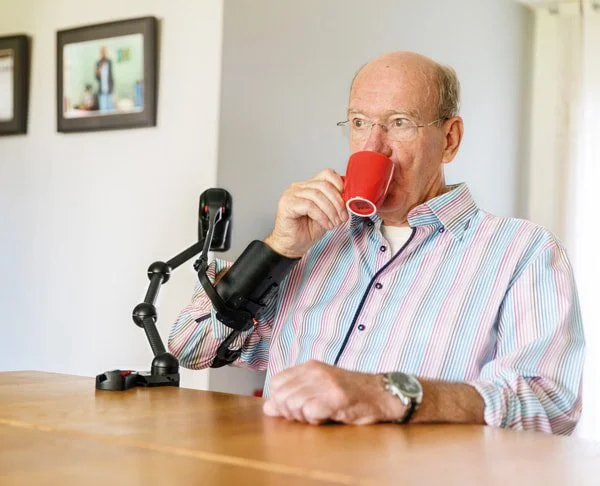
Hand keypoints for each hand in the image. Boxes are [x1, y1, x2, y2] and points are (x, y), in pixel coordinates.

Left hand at [262, 360, 405, 424]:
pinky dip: (315, 419)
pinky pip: (310, 412)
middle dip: (290, 412)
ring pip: (293, 404)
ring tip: (318, 414)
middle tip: (307, 414)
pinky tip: (326, 417)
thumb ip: (294, 395)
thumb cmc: (351, 393)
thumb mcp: (319, 389)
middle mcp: (316, 372)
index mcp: (309, 367)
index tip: (293, 408)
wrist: (382, 394)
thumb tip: (268, 407)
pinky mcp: (337, 398)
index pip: (276, 383)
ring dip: (303, 416)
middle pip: (282, 396)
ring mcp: (327, 383)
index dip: (279, 400)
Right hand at [264, 169, 347, 258]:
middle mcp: (298, 187)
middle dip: (337, 202)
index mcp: (309, 186)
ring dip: (330, 211)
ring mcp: (291, 194)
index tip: (346, 199)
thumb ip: (335, 203)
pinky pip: (309, 206)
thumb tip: (349, 197)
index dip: (339, 184)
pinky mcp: (287, 204)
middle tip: (343, 217)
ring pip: (317, 195)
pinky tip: (326, 224)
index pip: (326, 174)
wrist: (293, 246)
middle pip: (323, 185)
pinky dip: (322, 216)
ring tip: (335, 223)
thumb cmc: (308, 230)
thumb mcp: (327, 214)